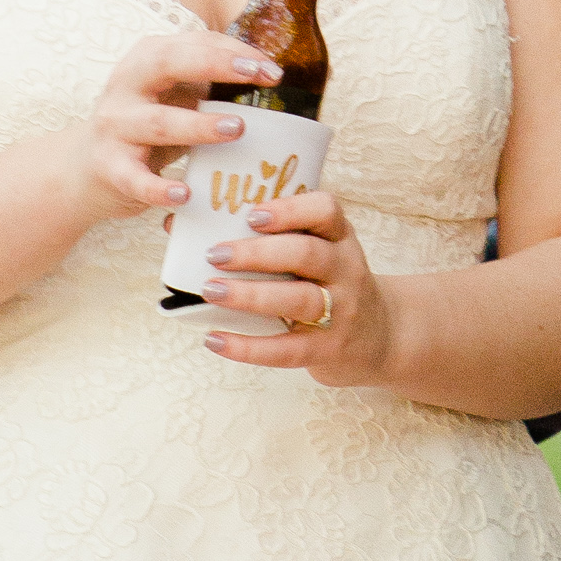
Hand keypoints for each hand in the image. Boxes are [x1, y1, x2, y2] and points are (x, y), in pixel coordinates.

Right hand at [65, 28, 279, 230]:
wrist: (85, 168)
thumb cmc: (145, 125)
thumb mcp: (172, 95)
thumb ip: (209, 82)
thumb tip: (273, 79)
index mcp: (147, 59)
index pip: (193, 42)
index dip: (233, 51)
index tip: (272, 69)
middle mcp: (126, 85)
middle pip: (167, 63)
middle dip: (215, 65)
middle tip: (257, 77)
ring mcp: (115, 126)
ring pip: (158, 121)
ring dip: (199, 125)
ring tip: (237, 129)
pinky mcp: (108, 166)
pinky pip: (135, 178)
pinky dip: (159, 188)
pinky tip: (185, 195)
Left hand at [202, 185, 390, 381]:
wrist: (381, 337)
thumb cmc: (329, 285)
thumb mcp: (321, 252)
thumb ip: (271, 239)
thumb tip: (180, 223)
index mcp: (339, 238)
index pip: (326, 211)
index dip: (289, 209)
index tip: (251, 214)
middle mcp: (346, 270)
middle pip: (305, 254)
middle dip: (256, 253)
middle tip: (214, 254)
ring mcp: (341, 311)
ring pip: (298, 300)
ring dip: (249, 295)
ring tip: (210, 290)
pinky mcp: (328, 349)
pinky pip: (287, 350)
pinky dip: (247, 347)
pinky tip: (214, 340)